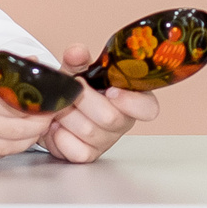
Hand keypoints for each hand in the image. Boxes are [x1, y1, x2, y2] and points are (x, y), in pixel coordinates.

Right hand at [0, 52, 50, 160]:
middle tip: (51, 119)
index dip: (43, 107)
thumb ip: (0, 66)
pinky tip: (10, 139)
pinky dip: (3, 149)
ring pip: (4, 147)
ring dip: (25, 141)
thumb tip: (34, 64)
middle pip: (17, 130)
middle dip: (40, 127)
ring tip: (35, 130)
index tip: (56, 103)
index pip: (20, 104)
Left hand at [40, 40, 161, 163]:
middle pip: (110, 117)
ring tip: (62, 105)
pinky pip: (74, 150)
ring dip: (67, 115)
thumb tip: (76, 52)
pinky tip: (58, 125)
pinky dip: (59, 136)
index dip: (132, 102)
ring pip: (88, 131)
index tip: (111, 90)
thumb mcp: (78, 66)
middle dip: (83, 100)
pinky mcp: (88, 155)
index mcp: (131, 98)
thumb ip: (77, 57)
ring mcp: (106, 141)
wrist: (57, 106)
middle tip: (73, 88)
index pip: (148, 109)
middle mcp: (123, 122)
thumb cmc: (77, 86)